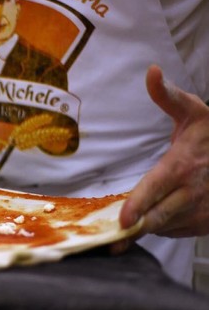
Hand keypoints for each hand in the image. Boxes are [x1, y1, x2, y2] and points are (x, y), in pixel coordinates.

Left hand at [117, 65, 208, 243]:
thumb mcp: (193, 112)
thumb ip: (168, 96)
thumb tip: (151, 71)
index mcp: (183, 166)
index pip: (156, 189)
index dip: (139, 206)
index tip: (122, 221)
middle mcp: (192, 193)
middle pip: (156, 218)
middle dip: (133, 228)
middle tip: (110, 238)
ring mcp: (200, 213)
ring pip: (162, 228)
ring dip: (143, 227)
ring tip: (123, 227)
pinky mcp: (204, 225)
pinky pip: (173, 232)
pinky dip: (159, 228)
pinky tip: (149, 218)